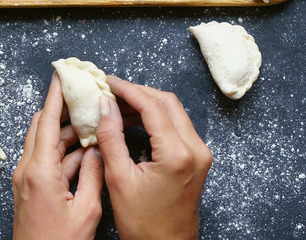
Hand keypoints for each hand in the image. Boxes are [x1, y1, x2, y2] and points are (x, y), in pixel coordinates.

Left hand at [12, 73, 103, 239]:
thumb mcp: (86, 210)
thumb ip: (93, 174)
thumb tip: (97, 149)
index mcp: (40, 172)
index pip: (48, 122)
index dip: (56, 96)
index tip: (61, 74)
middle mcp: (28, 171)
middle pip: (43, 126)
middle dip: (63, 109)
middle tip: (83, 95)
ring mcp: (26, 180)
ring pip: (46, 143)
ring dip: (67, 132)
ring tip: (92, 123)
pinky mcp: (29, 188)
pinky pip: (46, 160)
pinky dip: (64, 151)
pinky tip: (85, 151)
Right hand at [96, 76, 212, 239]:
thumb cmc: (143, 224)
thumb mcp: (118, 179)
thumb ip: (110, 137)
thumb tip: (104, 105)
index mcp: (177, 153)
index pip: (152, 106)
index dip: (128, 90)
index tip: (107, 82)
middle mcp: (196, 149)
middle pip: (167, 103)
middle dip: (138, 92)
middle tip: (111, 90)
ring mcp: (200, 153)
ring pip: (174, 112)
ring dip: (147, 104)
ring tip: (117, 106)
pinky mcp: (198, 159)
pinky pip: (177, 127)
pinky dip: (156, 119)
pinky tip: (133, 121)